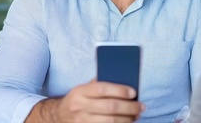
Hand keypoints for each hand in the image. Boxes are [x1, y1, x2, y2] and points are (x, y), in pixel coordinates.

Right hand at [26, 80, 144, 122]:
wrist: (59, 115)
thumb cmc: (78, 99)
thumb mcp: (84, 88)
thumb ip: (100, 84)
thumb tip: (124, 81)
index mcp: (80, 91)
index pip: (102, 89)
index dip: (119, 90)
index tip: (133, 92)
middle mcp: (80, 106)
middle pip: (109, 107)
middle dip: (129, 107)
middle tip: (141, 106)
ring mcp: (82, 121)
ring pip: (110, 122)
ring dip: (127, 119)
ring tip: (137, 115)